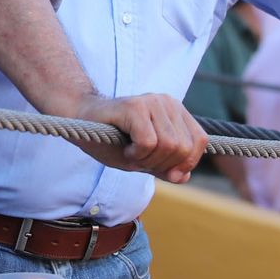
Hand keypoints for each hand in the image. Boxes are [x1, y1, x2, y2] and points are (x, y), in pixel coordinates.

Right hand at [71, 93, 206, 183]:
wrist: (81, 120)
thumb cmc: (114, 140)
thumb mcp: (146, 159)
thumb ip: (167, 167)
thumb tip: (183, 176)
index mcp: (176, 111)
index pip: (199, 141)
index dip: (186, 163)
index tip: (165, 172)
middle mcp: (167, 102)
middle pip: (183, 147)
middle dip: (162, 164)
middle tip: (141, 160)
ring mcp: (151, 102)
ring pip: (168, 145)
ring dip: (148, 160)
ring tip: (132, 153)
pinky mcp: (134, 107)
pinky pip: (148, 142)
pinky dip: (137, 154)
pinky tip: (125, 149)